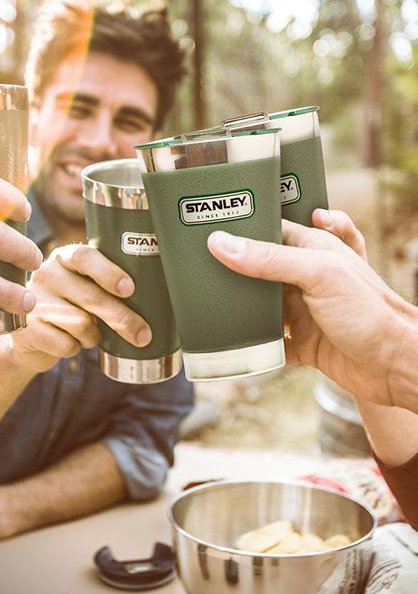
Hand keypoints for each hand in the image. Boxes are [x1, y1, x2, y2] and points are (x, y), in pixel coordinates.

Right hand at [9, 244, 151, 373]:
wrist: (31, 337)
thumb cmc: (70, 308)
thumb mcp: (83, 288)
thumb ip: (105, 287)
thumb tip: (149, 302)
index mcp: (64, 257)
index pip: (86, 257)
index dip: (109, 273)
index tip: (130, 289)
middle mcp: (46, 274)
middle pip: (91, 296)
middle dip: (122, 318)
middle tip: (142, 334)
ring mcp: (33, 301)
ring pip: (81, 323)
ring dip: (93, 337)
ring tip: (89, 335)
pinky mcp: (25, 329)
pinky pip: (65, 344)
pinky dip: (74, 349)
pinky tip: (69, 343)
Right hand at [207, 209, 416, 407]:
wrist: (396, 367)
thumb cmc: (369, 313)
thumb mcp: (317, 274)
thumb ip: (269, 258)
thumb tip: (221, 243)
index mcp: (313, 250)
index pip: (271, 230)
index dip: (243, 226)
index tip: (208, 226)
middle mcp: (305, 278)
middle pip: (260, 269)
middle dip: (233, 268)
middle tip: (197, 266)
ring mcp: (303, 311)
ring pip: (260, 305)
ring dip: (238, 307)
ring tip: (205, 302)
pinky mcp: (302, 342)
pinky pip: (268, 342)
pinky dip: (251, 345)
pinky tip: (231, 344)